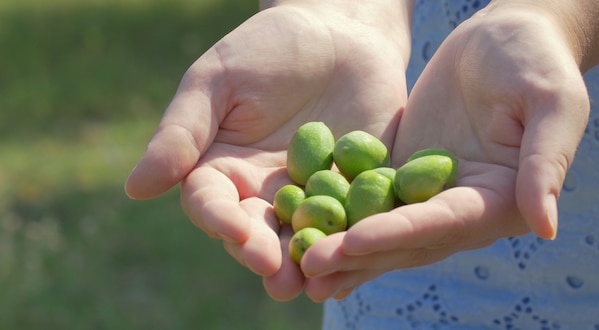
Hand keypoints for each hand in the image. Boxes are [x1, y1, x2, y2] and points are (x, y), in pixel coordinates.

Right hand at [124, 3, 411, 300]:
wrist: (336, 33)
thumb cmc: (265, 50)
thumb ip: (181, 133)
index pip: (213, 205)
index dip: (221, 221)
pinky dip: (357, 240)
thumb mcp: (217, 82)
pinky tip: (362, 256)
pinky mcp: (357, 191)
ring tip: (315, 283)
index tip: (236, 232)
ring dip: (310, 263)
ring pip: (306, 238)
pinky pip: (356, 221)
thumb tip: (135, 188)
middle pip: (259, 234)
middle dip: (267, 255)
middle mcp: (264, 194)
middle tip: (278, 276)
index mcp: (223, 172)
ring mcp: (312, 196)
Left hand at [301, 5, 589, 301]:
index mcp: (499, 200)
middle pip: (406, 239)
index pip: (444, 222)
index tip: (354, 241)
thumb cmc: (535, 60)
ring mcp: (428, 194)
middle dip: (357, 253)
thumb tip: (544, 227)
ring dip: (341, 247)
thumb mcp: (551, 102)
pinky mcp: (402, 174)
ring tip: (296, 262)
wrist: (504, 39)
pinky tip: (301, 226)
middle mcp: (460, 208)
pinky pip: (367, 198)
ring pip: (381, 228)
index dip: (399, 233)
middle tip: (306, 265)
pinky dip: (338, 215)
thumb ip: (544, 163)